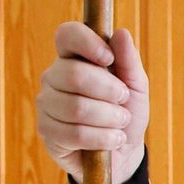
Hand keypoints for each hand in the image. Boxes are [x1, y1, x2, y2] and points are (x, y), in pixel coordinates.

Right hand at [37, 22, 148, 183]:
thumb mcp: (136, 86)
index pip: (67, 34)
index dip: (88, 43)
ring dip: (109, 118)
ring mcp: (46, 104)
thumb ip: (129, 60)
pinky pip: (74, 134)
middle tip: (123, 101)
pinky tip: (112, 140)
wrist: (123, 151)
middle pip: (73, 74)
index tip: (109, 58)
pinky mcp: (47, 132)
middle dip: (108, 91)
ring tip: (120, 123)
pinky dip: (102, 138)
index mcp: (73, 57)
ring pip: (76, 107)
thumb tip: (121, 33)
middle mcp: (53, 77)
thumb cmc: (126, 112)